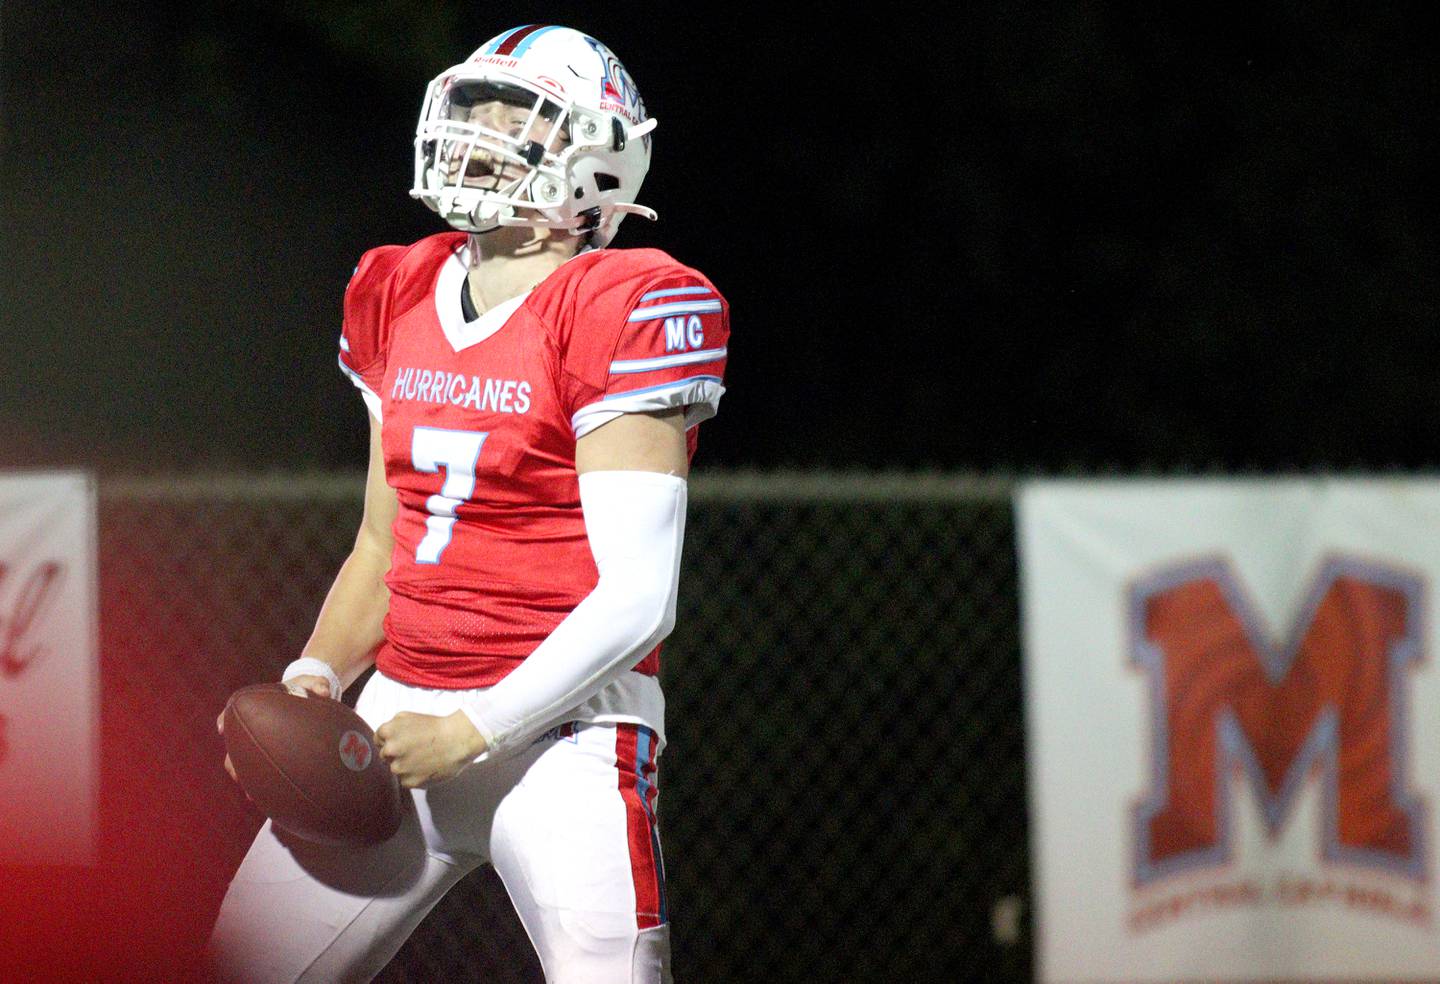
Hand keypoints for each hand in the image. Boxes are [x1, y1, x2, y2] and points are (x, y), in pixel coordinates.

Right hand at [217, 674, 332, 783]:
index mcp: (257, 705)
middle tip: (236, 773)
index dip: (224, 720)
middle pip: (233, 744)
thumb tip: (324, 691)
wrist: (306, 697)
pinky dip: (259, 782)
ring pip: (242, 761)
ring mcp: (257, 740)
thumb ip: (317, 684)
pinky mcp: (267, 751)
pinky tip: (265, 797)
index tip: (221, 728)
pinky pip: (258, 768)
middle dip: (233, 760)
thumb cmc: (305, 689)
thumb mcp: (312, 683)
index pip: (233, 711)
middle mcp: (251, 724)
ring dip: (244, 776)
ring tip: (251, 793)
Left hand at [375, 711, 486, 788]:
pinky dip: (414, 776)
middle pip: (385, 755)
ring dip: (405, 766)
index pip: (378, 740)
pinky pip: (406, 781)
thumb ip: (391, 727)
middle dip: (396, 753)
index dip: (390, 740)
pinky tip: (426, 767)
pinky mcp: (409, 782)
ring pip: (395, 769)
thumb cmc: (435, 726)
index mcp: (388, 731)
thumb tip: (383, 740)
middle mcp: (390, 750)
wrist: (458, 740)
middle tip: (414, 750)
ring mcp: (399, 767)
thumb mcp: (408, 716)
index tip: (402, 741)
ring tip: (422, 759)